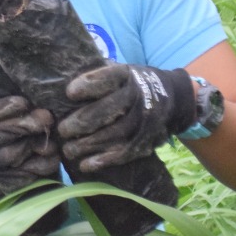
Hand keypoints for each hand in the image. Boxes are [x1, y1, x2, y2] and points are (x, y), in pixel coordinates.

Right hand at [0, 96, 57, 207]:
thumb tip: (7, 79)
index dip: (7, 108)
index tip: (24, 102)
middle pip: (2, 136)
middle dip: (27, 125)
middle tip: (46, 117)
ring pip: (14, 157)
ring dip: (36, 147)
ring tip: (53, 139)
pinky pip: (21, 178)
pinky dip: (39, 168)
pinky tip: (51, 158)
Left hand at [58, 63, 194, 172]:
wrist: (173, 97)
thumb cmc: (132, 83)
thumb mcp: (120, 70)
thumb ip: (98, 75)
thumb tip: (62, 76)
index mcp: (127, 75)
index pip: (108, 78)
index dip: (89, 85)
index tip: (70, 93)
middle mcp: (137, 97)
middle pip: (109, 110)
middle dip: (82, 121)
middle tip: (62, 130)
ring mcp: (144, 120)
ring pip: (115, 134)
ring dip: (89, 144)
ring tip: (68, 150)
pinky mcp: (146, 140)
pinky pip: (125, 152)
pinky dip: (104, 160)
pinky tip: (86, 165)